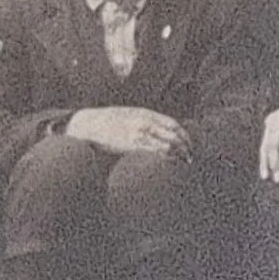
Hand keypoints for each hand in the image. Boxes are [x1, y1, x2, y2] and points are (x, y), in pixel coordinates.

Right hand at [66, 106, 189, 158]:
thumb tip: (159, 131)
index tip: (189, 144)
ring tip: (184, 164)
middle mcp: (145, 122)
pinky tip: (169, 165)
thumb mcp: (129, 114)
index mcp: (146, 114)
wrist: (88, 124)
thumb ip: (145, 120)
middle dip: (185, 147)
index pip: (173, 124)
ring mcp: (139, 134)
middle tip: (190, 158)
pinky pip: (153, 153)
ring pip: (167, 145)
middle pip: (174, 135)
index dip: (184, 135)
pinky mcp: (131, 146)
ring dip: (178, 155)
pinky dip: (165, 160)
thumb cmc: (108, 122)